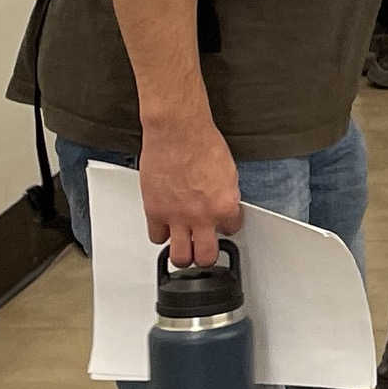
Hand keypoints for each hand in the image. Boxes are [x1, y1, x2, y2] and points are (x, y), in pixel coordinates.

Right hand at [137, 108, 240, 270]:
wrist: (178, 131)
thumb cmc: (203, 143)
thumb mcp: (228, 172)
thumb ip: (225, 195)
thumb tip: (223, 207)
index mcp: (225, 205)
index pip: (232, 230)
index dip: (227, 227)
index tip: (223, 226)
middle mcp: (202, 216)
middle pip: (206, 257)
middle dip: (206, 256)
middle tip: (204, 251)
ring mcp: (177, 216)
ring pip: (180, 257)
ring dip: (183, 255)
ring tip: (184, 249)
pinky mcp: (155, 211)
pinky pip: (156, 237)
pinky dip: (160, 234)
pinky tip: (164, 228)